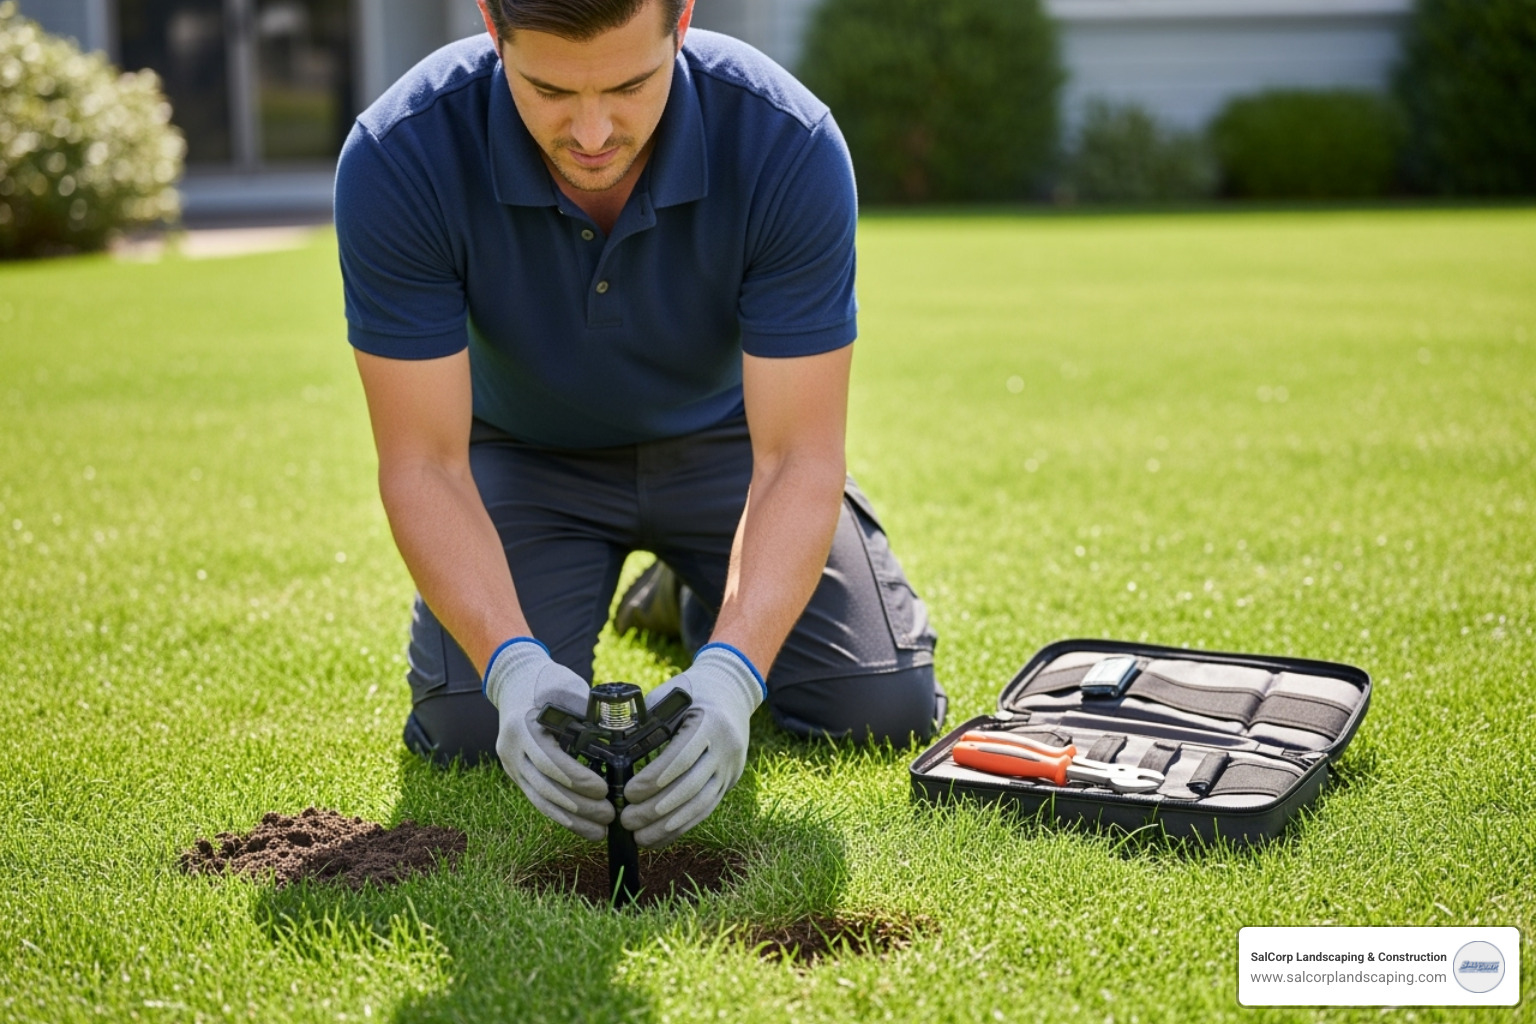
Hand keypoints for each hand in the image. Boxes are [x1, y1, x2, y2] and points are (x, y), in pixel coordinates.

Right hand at [484, 639, 613, 840]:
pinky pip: (539, 800)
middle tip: (609, 815)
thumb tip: (616, 736)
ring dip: (571, 819)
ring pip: (541, 800)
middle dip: (578, 806)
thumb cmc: (547, 681)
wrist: (516, 682)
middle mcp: (512, 750)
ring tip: (600, 831)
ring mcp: (512, 765)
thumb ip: (586, 712)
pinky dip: (562, 815)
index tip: (602, 789)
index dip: (576, 778)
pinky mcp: (519, 775)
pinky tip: (583, 826)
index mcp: (522, 726)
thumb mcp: (567, 686)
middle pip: (545, 787)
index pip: (549, 761)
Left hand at [621, 645, 763, 847]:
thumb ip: (646, 721)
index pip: (681, 757)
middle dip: (656, 809)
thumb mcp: (669, 698)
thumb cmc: (691, 693)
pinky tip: (658, 838)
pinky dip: (681, 827)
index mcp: (709, 722)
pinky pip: (705, 811)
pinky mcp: (728, 783)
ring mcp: (730, 768)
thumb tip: (612, 749)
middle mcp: (725, 748)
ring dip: (667, 826)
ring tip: (639, 837)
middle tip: (626, 820)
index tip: (629, 793)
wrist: (731, 694)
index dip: (655, 779)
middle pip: (690, 786)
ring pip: (699, 805)